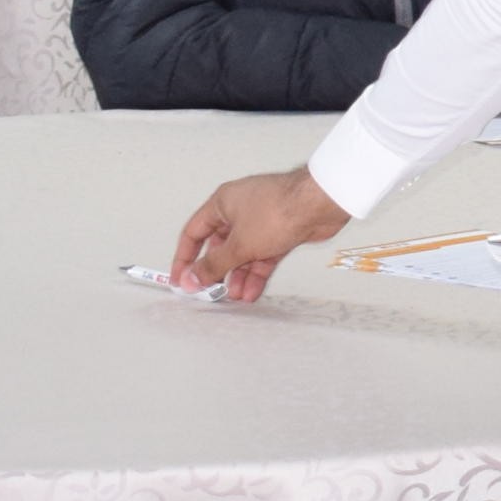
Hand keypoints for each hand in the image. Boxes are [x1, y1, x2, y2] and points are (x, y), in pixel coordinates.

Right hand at [170, 166, 349, 301]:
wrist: (320, 205)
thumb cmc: (279, 210)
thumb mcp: (238, 244)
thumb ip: (214, 265)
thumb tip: (192, 279)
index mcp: (222, 204)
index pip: (194, 233)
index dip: (185, 258)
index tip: (181, 279)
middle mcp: (240, 210)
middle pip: (220, 246)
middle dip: (217, 271)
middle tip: (211, 292)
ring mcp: (262, 221)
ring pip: (243, 254)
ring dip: (238, 276)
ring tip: (234, 297)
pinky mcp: (281, 232)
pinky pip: (262, 256)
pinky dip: (257, 273)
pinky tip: (252, 292)